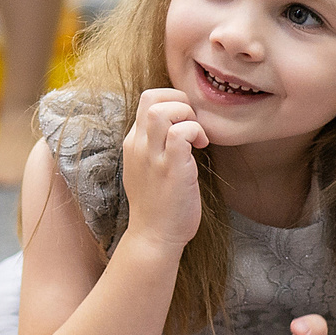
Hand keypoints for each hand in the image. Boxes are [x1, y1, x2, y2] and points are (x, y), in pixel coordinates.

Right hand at [120, 88, 207, 249]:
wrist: (154, 237)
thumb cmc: (158, 205)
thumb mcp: (146, 169)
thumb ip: (154, 147)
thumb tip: (175, 129)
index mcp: (133, 143)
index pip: (146, 100)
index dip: (171, 100)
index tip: (186, 120)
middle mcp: (139, 146)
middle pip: (151, 97)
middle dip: (179, 100)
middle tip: (193, 122)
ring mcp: (153, 157)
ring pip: (161, 111)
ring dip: (186, 115)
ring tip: (197, 135)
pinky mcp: (171, 169)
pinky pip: (180, 133)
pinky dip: (195, 132)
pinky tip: (202, 147)